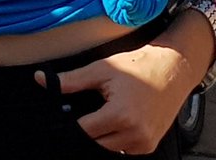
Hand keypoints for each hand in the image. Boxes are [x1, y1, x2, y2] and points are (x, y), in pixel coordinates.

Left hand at [41, 41, 197, 154]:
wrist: (173, 68)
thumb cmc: (139, 66)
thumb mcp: (101, 69)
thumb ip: (71, 80)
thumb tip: (42, 81)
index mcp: (120, 115)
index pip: (84, 131)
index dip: (71, 123)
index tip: (65, 114)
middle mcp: (135, 134)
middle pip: (96, 143)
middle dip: (87, 129)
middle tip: (84, 112)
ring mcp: (144, 143)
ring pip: (110, 149)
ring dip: (101, 136)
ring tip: (100, 114)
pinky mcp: (150, 145)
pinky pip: (125, 150)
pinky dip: (115, 139)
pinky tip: (114, 121)